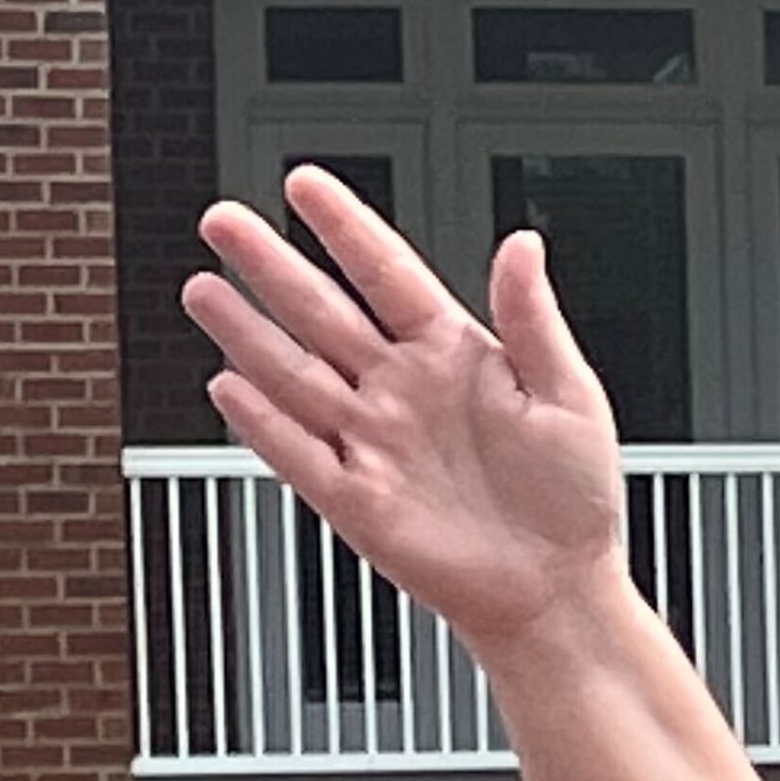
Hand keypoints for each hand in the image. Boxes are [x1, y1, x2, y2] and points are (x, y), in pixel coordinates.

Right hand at [184, 168, 624, 662]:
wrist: (560, 594)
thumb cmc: (575, 503)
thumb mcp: (572, 398)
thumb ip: (534, 320)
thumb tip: (521, 245)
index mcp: (456, 357)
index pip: (387, 275)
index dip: (345, 228)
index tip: (305, 186)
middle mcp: (404, 392)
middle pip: (322, 312)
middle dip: (270, 265)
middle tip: (223, 221)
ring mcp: (375, 443)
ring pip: (295, 374)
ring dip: (248, 331)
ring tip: (204, 287)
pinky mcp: (357, 500)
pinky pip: (297, 452)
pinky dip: (262, 421)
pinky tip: (228, 385)